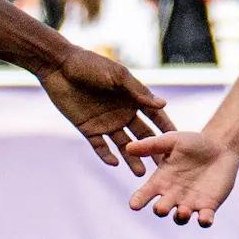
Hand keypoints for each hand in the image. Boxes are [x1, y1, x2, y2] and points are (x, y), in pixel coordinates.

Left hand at [38, 46, 172, 174]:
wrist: (59, 66)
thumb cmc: (90, 65)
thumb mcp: (117, 76)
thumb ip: (138, 92)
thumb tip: (163, 104)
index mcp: (132, 98)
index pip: (154, 116)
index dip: (166, 127)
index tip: (179, 142)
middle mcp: (122, 113)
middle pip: (142, 135)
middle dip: (152, 151)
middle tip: (163, 167)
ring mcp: (106, 122)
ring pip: (123, 145)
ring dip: (131, 158)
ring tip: (140, 174)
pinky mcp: (88, 129)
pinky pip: (100, 146)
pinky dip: (106, 155)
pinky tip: (114, 163)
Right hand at [124, 130, 238, 226]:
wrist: (220, 147)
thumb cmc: (193, 143)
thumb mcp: (172, 141)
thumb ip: (152, 145)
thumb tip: (128, 147)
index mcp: (161, 181)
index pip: (145, 194)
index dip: (138, 200)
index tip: (134, 205)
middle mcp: (173, 195)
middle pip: (161, 209)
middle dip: (161, 210)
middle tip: (161, 207)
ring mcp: (190, 203)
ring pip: (181, 218)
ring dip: (180, 217)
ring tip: (183, 211)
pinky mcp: (208, 206)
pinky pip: (204, 219)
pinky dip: (204, 222)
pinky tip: (204, 219)